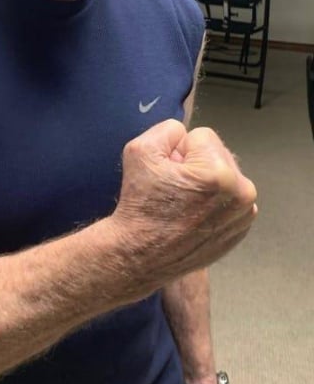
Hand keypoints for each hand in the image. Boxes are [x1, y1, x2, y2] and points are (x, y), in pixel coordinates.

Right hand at [112, 120, 257, 282]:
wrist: (140, 253)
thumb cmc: (139, 203)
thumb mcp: (139, 150)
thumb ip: (167, 130)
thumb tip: (184, 136)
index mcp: (219, 172)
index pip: (201, 135)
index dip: (178, 149)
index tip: (166, 171)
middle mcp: (241, 193)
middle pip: (217, 154)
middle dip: (195, 163)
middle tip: (172, 186)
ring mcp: (244, 214)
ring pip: (225, 176)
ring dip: (206, 182)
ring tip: (182, 201)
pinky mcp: (242, 230)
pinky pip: (229, 200)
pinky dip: (212, 202)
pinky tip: (192, 215)